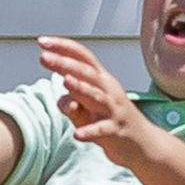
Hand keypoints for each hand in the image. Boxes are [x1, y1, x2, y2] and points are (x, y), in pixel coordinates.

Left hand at [39, 37, 156, 167]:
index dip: (63, 47)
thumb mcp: (87, 109)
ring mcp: (113, 109)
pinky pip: (102, 129)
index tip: (42, 41)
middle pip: (86, 72)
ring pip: (96, 96)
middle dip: (65, 63)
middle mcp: (108, 90)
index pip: (82, 57)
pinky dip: (90, 131)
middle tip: (43, 57)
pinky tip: (77, 134)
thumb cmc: (111, 120)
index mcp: (100, 80)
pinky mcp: (116, 130)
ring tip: (65, 82)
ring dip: (80, 88)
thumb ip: (70, 103)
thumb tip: (62, 102)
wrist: (142, 143)